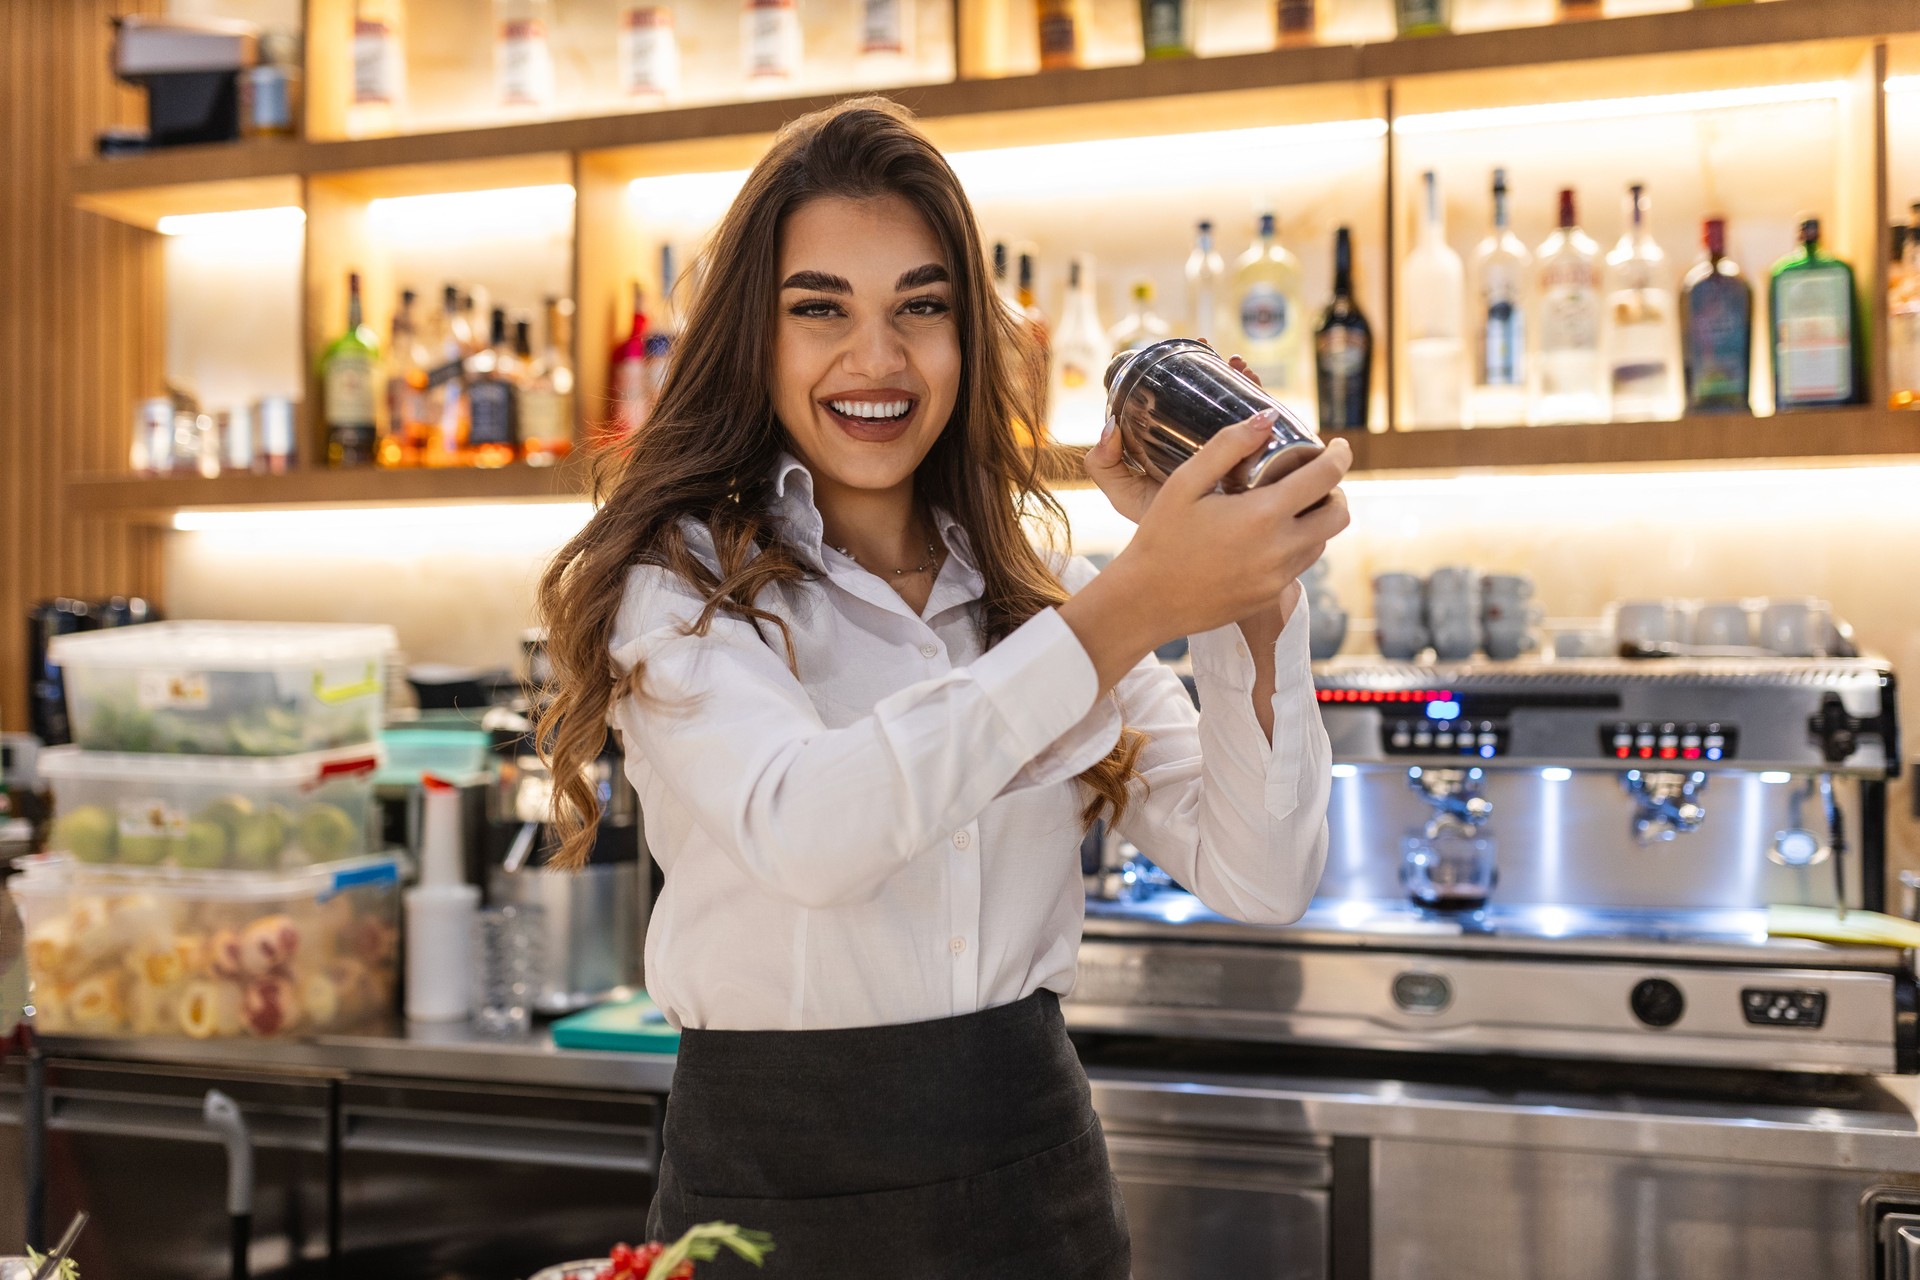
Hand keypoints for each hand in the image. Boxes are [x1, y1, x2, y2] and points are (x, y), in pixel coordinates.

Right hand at [1060, 418, 1351, 690]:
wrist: (1147, 601)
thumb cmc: (1160, 538)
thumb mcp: (1185, 483)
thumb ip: (1228, 445)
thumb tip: (1267, 418)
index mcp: (1263, 514)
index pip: (1326, 477)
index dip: (1339, 456)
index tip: (1337, 446)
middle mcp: (1280, 549)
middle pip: (1339, 515)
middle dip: (1335, 491)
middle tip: (1315, 479)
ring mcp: (1278, 577)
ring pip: (1323, 542)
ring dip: (1316, 520)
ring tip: (1288, 506)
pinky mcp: (1270, 596)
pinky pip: (1300, 565)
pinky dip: (1296, 545)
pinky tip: (1267, 537)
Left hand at [1083, 351, 1268, 522]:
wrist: (1194, 565)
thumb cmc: (1157, 528)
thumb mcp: (1125, 494)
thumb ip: (1104, 466)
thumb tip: (1110, 426)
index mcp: (1183, 442)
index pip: (1191, 399)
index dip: (1192, 371)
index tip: (1194, 349)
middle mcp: (1214, 445)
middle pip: (1222, 398)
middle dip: (1223, 371)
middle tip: (1218, 353)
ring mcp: (1241, 455)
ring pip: (1248, 411)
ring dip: (1248, 384)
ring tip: (1241, 368)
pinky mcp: (1265, 471)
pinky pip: (1275, 437)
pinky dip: (1274, 415)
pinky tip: (1268, 403)